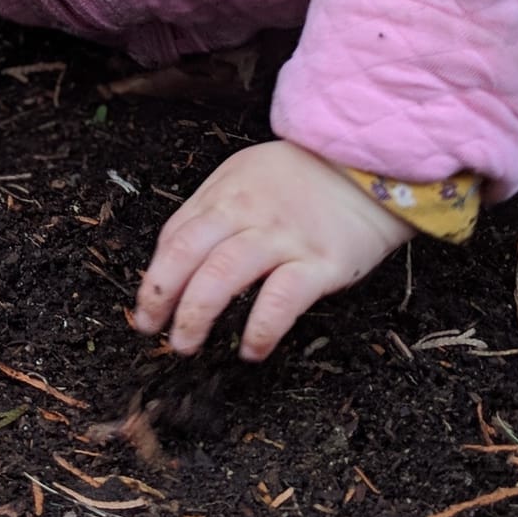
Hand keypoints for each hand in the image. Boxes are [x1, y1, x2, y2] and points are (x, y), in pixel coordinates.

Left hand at [132, 139, 409, 362]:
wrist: (371, 166)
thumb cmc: (306, 177)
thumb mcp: (248, 175)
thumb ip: (216, 211)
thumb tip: (179, 259)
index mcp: (226, 192)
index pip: (176, 236)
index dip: (155, 275)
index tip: (146, 307)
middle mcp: (248, 212)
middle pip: (189, 254)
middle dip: (161, 296)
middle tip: (153, 330)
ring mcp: (284, 237)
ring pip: (223, 275)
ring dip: (196, 315)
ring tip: (186, 345)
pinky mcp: (321, 262)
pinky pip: (280, 299)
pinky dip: (259, 329)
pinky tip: (249, 350)